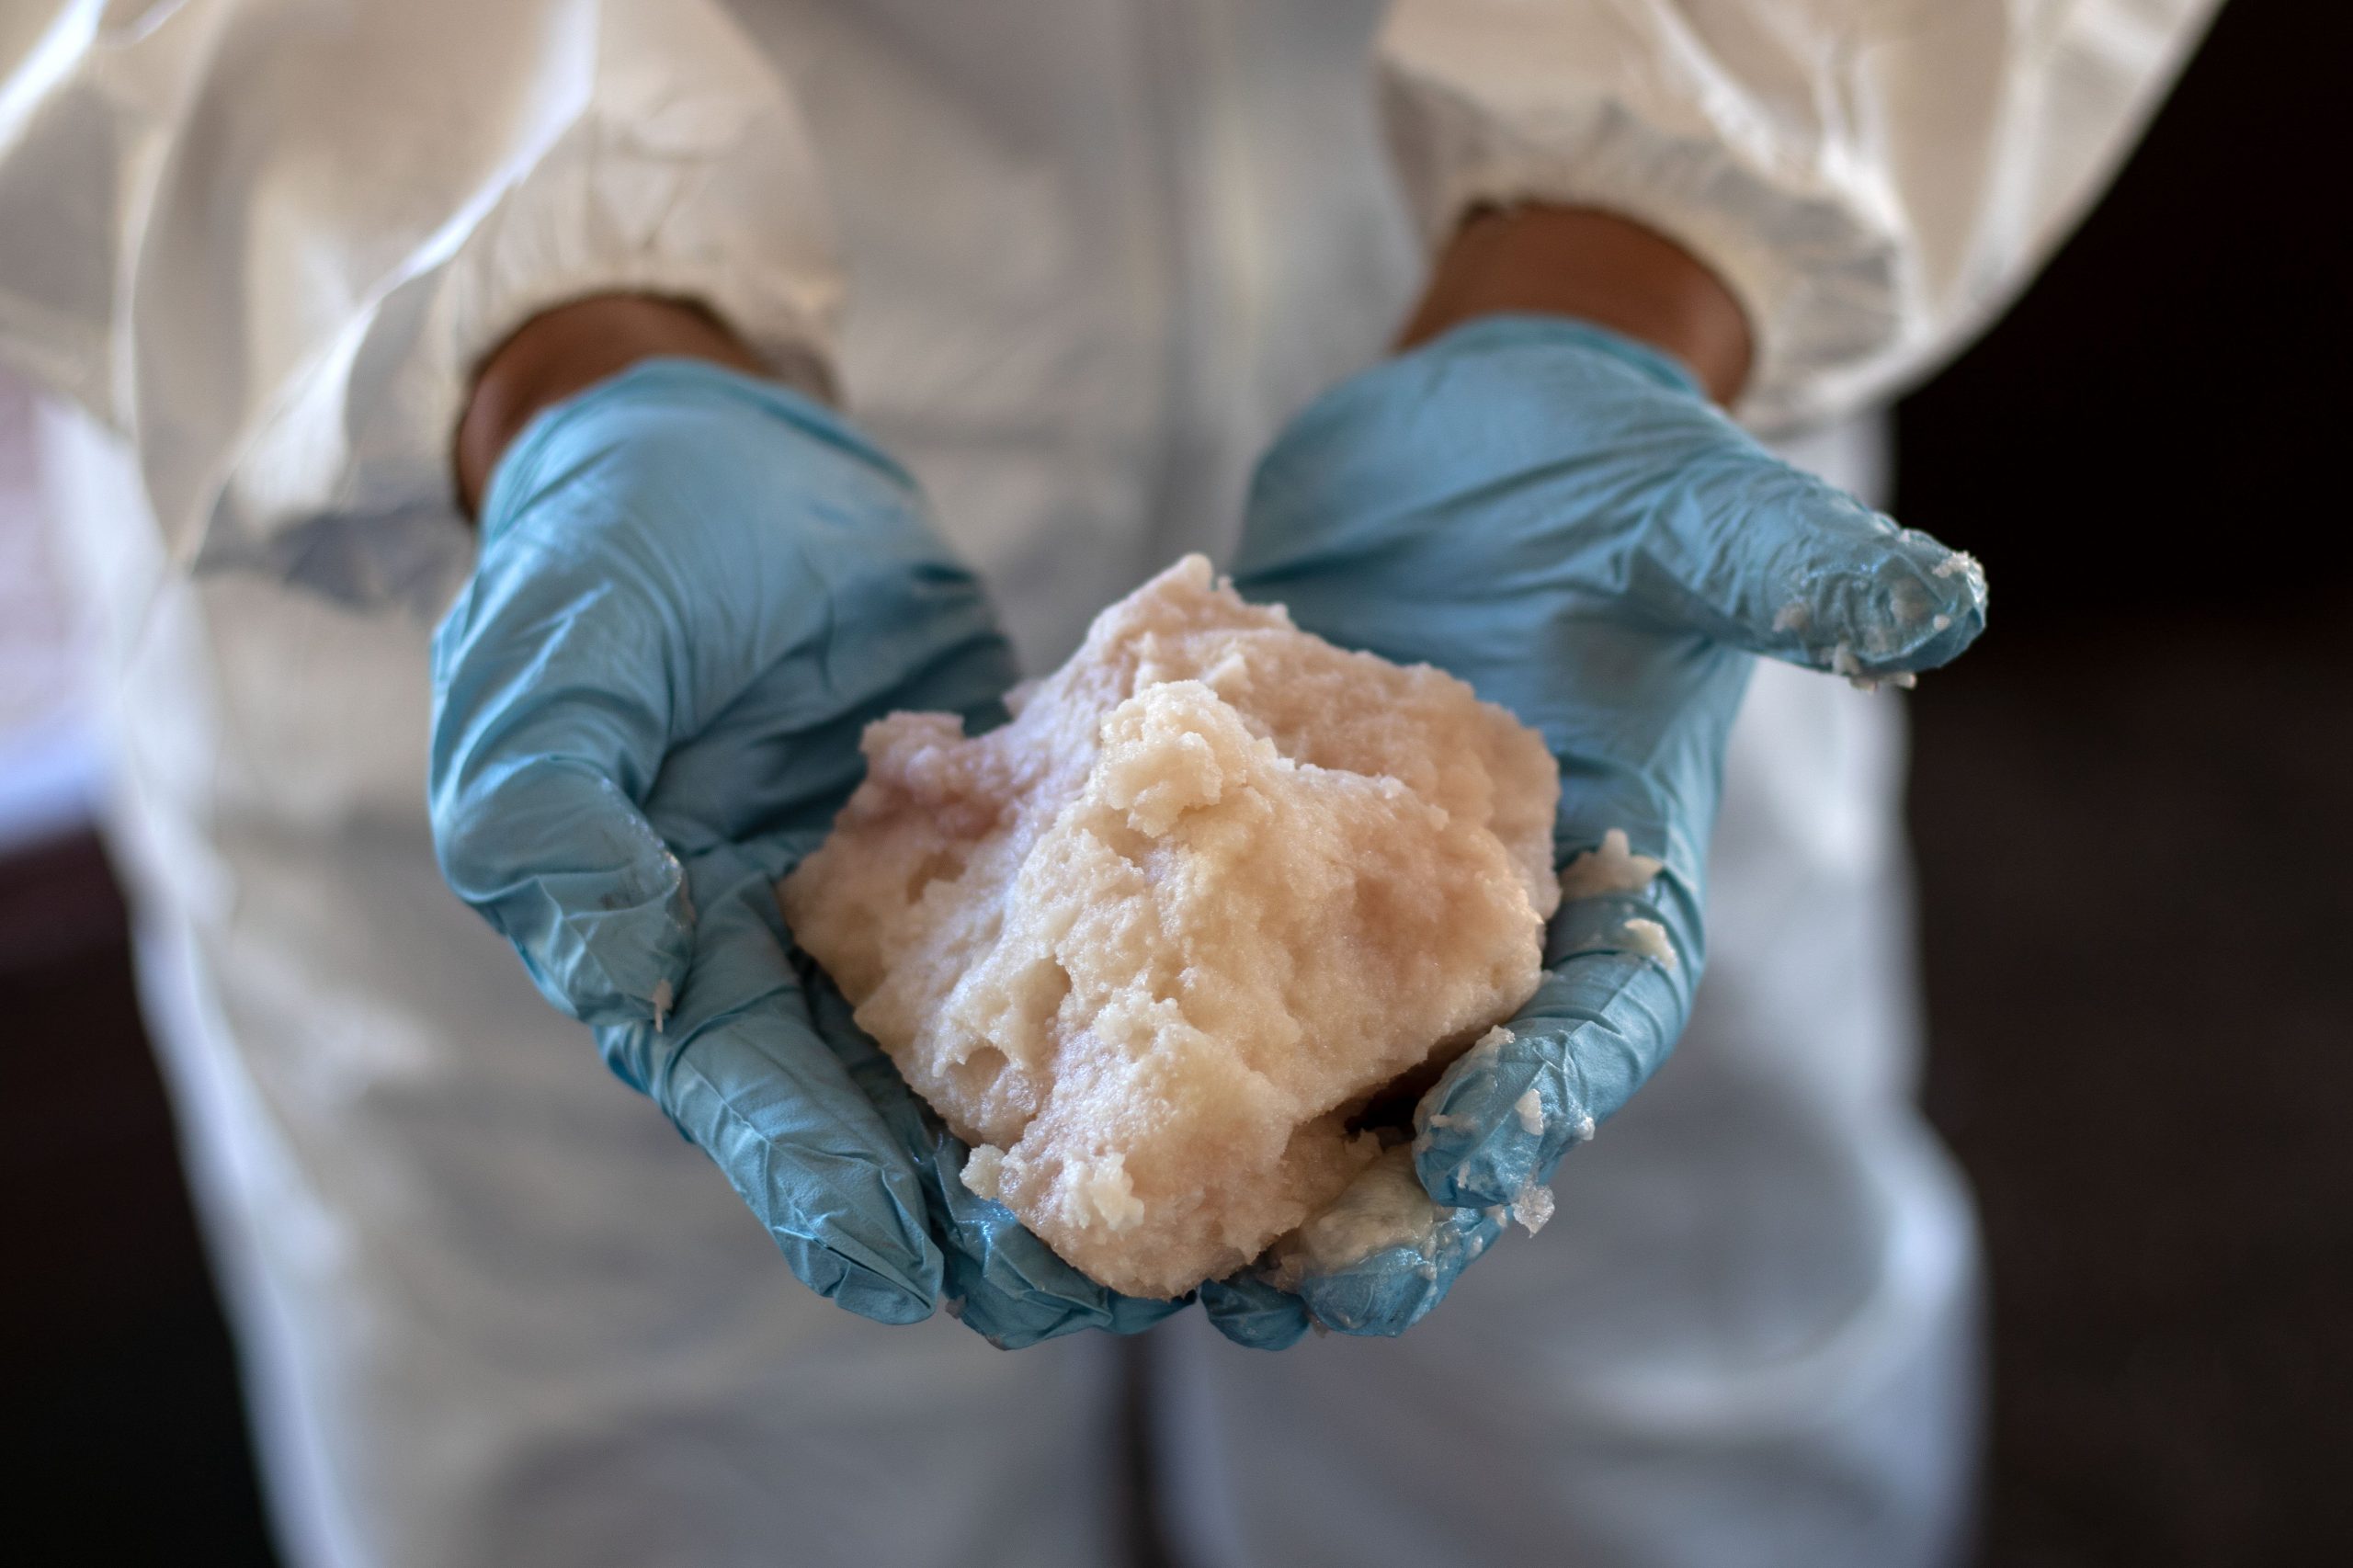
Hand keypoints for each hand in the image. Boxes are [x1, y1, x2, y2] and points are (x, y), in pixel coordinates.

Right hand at [430, 332, 1181, 1346]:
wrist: (728, 440)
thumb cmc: (615, 538)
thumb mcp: (553, 654)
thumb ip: (552, 807)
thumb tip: (615, 962)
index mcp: (666, 946)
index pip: (743, 1096)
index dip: (816, 1185)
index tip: (901, 1267)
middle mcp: (784, 961)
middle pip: (880, 1121)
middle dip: (973, 1212)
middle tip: (1081, 1283)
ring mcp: (898, 911)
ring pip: (988, 1059)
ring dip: (1074, 1140)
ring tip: (1184, 1216)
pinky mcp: (995, 851)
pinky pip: (1064, 942)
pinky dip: (1135, 997)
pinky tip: (1233, 1049)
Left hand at [1201, 257, 1984, 1343]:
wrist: (1462, 434)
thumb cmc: (1599, 469)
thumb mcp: (1694, 510)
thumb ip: (1788, 568)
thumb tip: (1933, 602)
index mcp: (1612, 885)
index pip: (1601, 1023)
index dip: (1550, 1100)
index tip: (1471, 1157)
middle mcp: (1491, 931)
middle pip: (1450, 1103)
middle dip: (1385, 1214)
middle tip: (1299, 1292)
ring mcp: (1364, 913)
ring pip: (1315, 1082)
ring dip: (1245, 1182)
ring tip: (1166, 1268)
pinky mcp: (1257, 871)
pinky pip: (1200, 978)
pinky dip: (1142, 1049)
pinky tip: (1057, 1109)